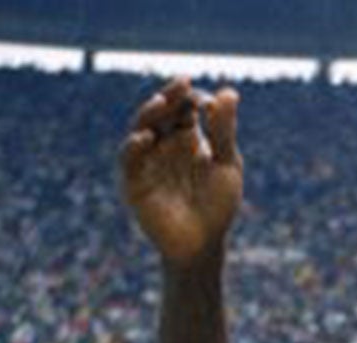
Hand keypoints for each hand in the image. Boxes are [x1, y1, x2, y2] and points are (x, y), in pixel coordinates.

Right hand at [119, 78, 243, 265]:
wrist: (204, 244)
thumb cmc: (217, 206)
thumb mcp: (226, 165)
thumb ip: (224, 131)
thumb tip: (229, 92)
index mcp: (186, 136)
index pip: (183, 106)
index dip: (191, 97)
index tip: (206, 98)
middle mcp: (163, 143)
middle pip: (161, 111)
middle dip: (170, 97)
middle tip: (181, 85)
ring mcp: (146, 160)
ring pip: (141, 127)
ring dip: (149, 113)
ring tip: (162, 102)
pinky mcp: (133, 181)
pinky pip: (128, 159)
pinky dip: (134, 146)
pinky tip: (147, 137)